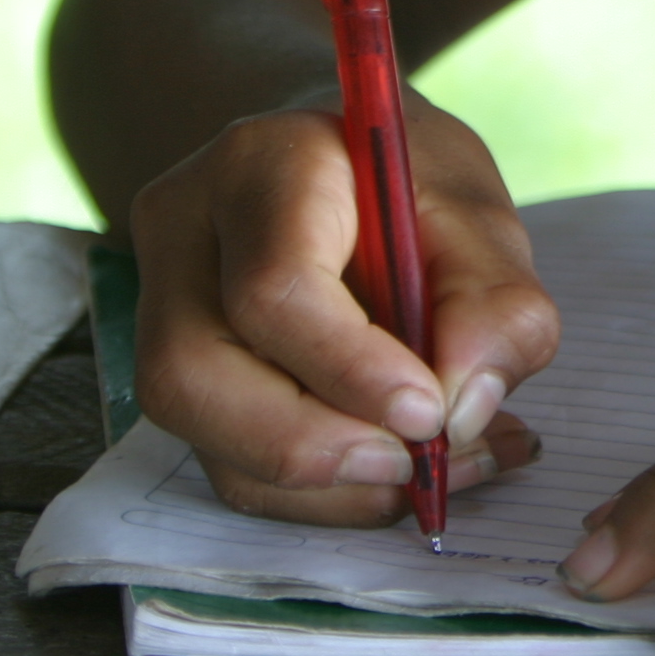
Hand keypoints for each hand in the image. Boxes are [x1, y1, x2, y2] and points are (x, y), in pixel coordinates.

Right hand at [128, 94, 561, 523]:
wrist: (347, 166)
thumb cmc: (409, 180)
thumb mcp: (477, 210)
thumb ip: (492, 301)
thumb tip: (464, 409)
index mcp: (262, 165)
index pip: (271, 288)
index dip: (350, 369)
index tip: (433, 413)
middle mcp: (185, 234)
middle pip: (194, 375)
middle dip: (315, 447)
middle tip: (422, 461)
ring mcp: (161, 307)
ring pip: (202, 435)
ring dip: (328, 484)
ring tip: (438, 470)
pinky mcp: (180, 372)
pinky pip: (228, 460)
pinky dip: (324, 490)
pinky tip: (405, 471)